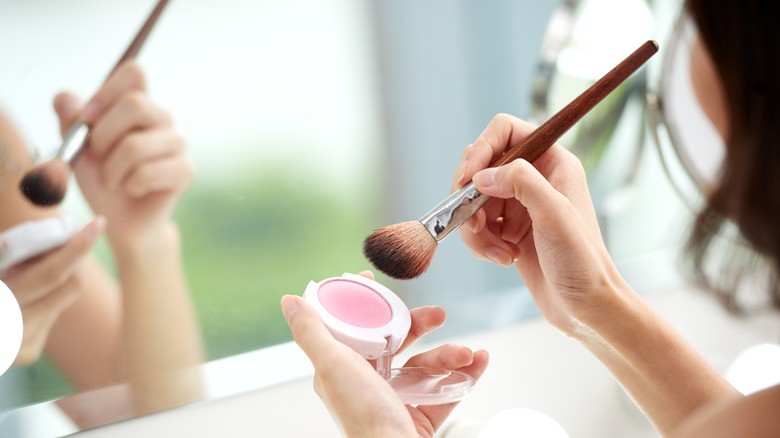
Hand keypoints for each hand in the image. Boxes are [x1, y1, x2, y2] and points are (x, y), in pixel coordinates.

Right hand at [1, 217, 104, 364]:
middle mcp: (13, 326)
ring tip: (27, 272)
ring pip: (63, 297)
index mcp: (4, 298)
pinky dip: (44, 301)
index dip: (78, 247)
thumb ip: (10, 254)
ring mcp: (22, 344)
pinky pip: (51, 315)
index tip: (99, 224)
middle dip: (75, 257)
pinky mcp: (29, 353)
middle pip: (71, 284)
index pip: (52, 273)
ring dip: (54, 280)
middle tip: (70, 236)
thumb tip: (58, 233)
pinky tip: (23, 300)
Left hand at [53, 62, 192, 246]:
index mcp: (139, 105)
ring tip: (110, 180)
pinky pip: (148, 172)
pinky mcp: (185, 170)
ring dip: (112, 168)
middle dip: (103, 134)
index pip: (134, 73)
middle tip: (93, 156)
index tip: (87, 118)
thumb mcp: (76, 147)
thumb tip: (67, 100)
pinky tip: (132, 190)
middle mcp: (162, 119)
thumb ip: (70, 121)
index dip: (106, 91)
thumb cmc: (101, 179)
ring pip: (136, 145)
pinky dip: (129, 186)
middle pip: (135, 104)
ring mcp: (177, 144)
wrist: (120, 219)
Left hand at [282, 272, 488, 437]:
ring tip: (464, 354)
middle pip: (396, 343)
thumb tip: (289, 302)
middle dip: (419, 325)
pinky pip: (448, 388)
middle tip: (437, 314)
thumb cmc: (365, 422)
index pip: (354, 328)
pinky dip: (466, 373)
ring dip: (449, 354)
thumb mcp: (335, 367)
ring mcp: (397, 401)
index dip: (366, 305)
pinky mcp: (423, 417)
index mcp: (344, 372)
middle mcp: (369, 385)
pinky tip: (478, 362)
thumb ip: (313, 333)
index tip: (377, 283)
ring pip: (426, 365)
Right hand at [453, 114, 628, 334]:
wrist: (586, 307)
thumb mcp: (555, 215)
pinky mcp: (507, 231)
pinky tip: (503, 258)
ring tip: (496, 251)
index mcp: (552, 163)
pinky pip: (476, 226)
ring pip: (473, 200)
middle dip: (470, 196)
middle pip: (481, 166)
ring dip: (475, 228)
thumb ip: (522, 183)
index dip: (481, 149)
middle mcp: (534, 179)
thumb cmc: (583, 262)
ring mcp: (519, 205)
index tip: (467, 179)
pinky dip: (480, 243)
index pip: (505, 132)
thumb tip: (482, 175)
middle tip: (472, 220)